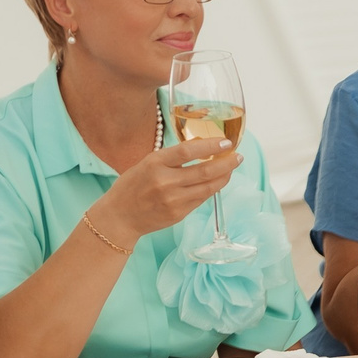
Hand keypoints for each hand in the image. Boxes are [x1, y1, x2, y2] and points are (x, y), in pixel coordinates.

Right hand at [97, 135, 241, 238]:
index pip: (188, 150)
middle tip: (238, 156)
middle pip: (205, 171)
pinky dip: (212, 188)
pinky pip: (202, 199)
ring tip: (231, 168)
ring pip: (208, 187)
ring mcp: (173, 200)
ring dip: (224, 176)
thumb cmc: (133, 185)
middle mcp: (165, 182)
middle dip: (227, 162)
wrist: (120, 216)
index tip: (226, 141)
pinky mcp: (179, 214)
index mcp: (155, 163)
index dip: (211, 145)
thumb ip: (172, 157)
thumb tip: (202, 147)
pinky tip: (217, 181)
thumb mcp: (147, 163)